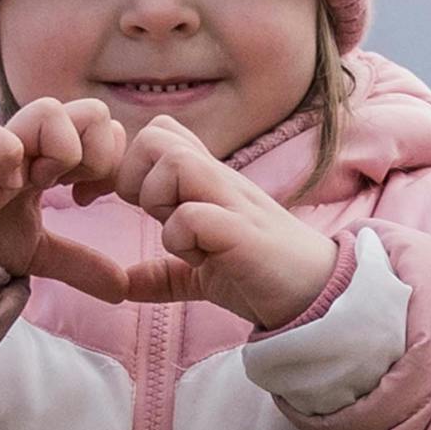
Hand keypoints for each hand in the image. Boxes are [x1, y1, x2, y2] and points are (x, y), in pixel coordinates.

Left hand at [0, 105, 344, 327]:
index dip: (124, 164)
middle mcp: (218, 180)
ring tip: (179, 239)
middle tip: (152, 217)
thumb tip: (121, 284)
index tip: (111, 203)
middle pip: (155, 136)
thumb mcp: (200, 274)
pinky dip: (182, 238)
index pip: (155, 133)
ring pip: (174, 162)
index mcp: (205, 183)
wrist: (319, 295)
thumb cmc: (260, 274)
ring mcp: (233, 201)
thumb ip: (161, 274)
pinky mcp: (243, 233)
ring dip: (160, 201)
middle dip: (136, 178)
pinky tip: (199, 259)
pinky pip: (194, 215)